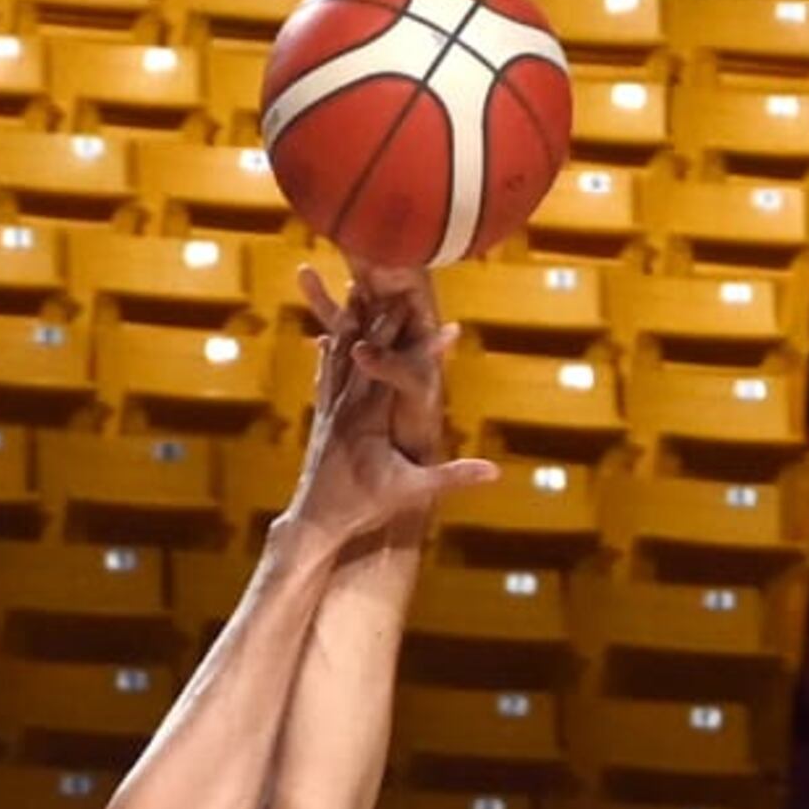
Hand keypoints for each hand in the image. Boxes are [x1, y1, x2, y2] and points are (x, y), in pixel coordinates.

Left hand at [288, 270, 495, 551]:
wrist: (315, 519)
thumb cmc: (364, 506)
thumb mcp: (412, 493)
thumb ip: (451, 478)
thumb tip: (493, 472)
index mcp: (370, 418)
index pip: (403, 373)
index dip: (428, 349)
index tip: (452, 329)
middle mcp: (347, 404)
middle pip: (369, 349)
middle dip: (392, 318)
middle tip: (413, 288)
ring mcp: (331, 407)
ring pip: (341, 353)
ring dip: (356, 322)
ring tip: (365, 290)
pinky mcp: (322, 414)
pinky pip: (326, 373)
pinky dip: (331, 350)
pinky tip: (330, 335)